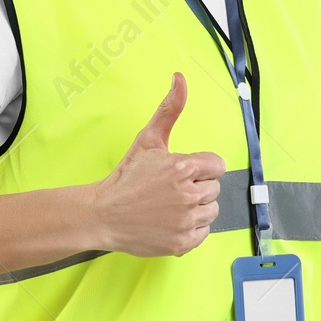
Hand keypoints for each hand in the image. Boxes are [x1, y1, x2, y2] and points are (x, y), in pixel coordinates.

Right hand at [89, 72, 226, 256]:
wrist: (103, 214)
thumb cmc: (126, 177)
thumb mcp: (148, 140)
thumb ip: (169, 109)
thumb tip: (180, 78)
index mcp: (183, 167)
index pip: (217, 166)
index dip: (200, 167)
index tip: (182, 173)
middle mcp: (187, 195)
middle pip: (214, 188)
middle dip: (196, 187)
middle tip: (170, 190)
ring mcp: (185, 221)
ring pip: (211, 211)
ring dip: (196, 209)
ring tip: (171, 206)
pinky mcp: (182, 242)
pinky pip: (204, 233)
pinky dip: (191, 229)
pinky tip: (171, 221)